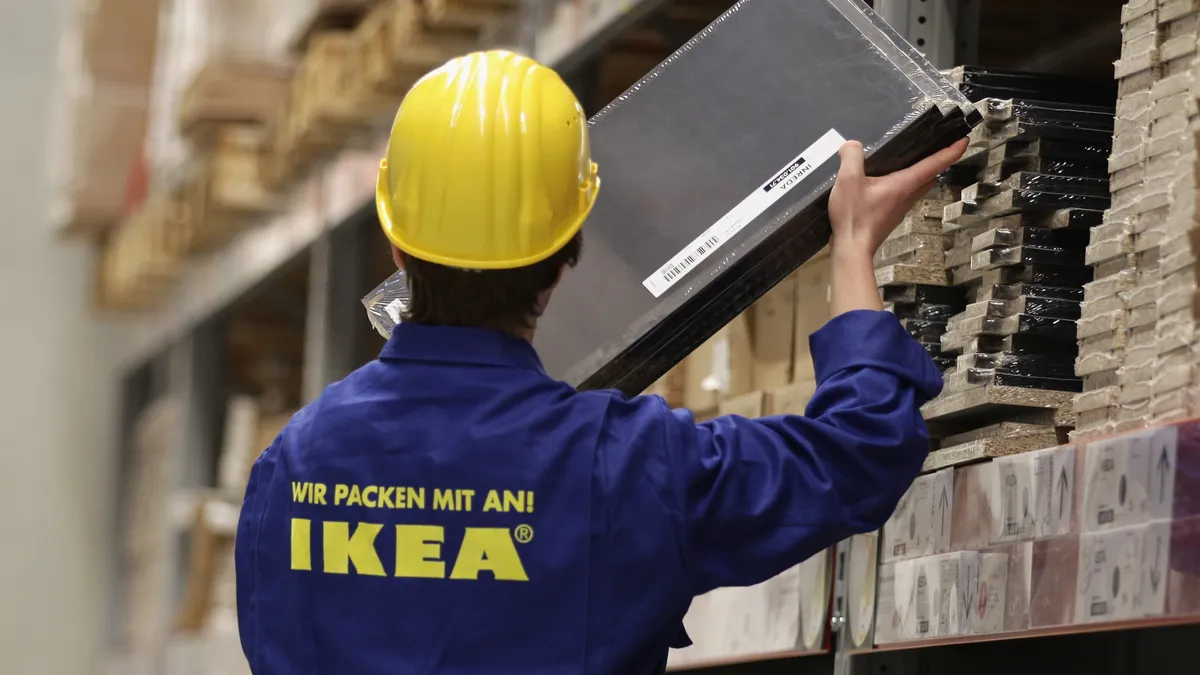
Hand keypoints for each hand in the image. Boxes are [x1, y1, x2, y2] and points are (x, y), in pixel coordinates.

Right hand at [828, 139, 968, 257]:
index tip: (964, 140)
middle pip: (930, 176)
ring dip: (919, 175)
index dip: (952, 150)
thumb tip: (853, 145)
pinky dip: (902, 185)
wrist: (851, 250)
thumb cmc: (854, 218)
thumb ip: (852, 156)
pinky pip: (902, 196)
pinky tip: (882, 184)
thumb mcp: (848, 180)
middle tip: (938, 148)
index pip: (935, 164)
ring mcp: (899, 209)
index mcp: (904, 184)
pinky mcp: (889, 216)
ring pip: (917, 187)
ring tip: (909, 163)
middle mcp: (907, 197)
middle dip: (937, 162)